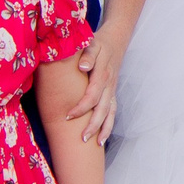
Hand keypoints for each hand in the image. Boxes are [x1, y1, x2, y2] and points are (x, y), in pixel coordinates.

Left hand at [68, 31, 126, 145]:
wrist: (116, 39)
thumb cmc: (98, 42)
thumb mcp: (92, 43)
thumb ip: (88, 55)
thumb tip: (83, 68)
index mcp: (102, 73)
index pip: (92, 95)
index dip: (81, 107)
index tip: (67, 116)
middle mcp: (109, 84)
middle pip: (102, 108)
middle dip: (93, 124)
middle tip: (82, 138)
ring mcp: (112, 90)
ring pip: (110, 112)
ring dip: (104, 128)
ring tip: (96, 143)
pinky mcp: (112, 93)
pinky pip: (113, 111)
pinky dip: (109, 125)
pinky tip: (102, 139)